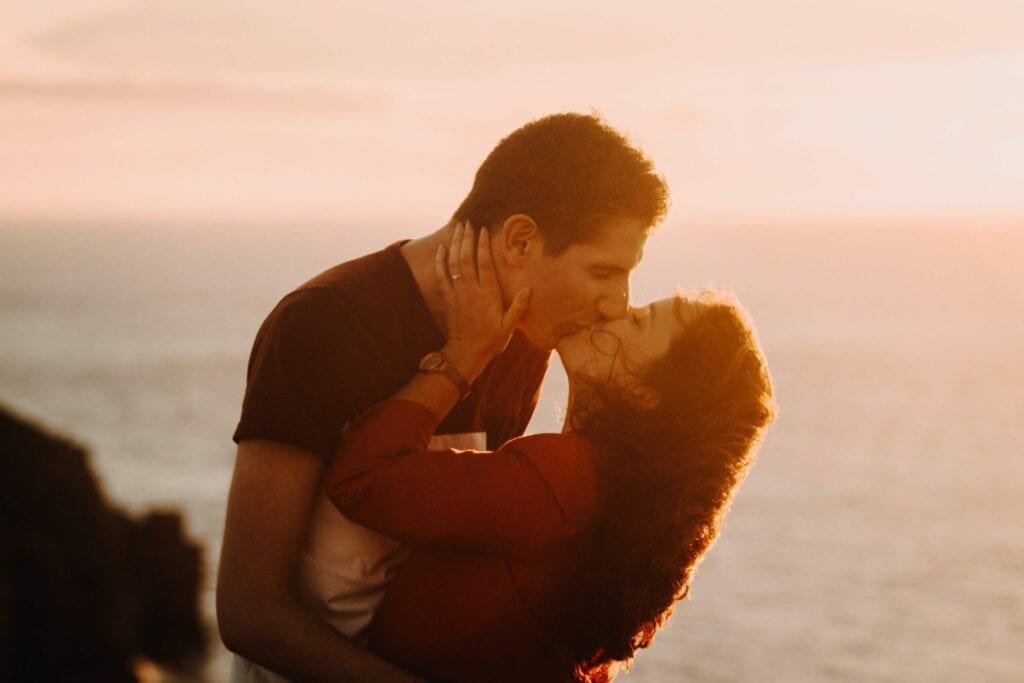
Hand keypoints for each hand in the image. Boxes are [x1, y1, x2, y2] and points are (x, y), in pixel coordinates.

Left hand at [435, 221, 530, 381]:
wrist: (466, 353)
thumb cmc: (490, 340)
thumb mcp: (509, 326)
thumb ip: (518, 306)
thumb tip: (529, 288)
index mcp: (488, 294)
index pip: (485, 264)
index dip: (483, 245)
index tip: (484, 230)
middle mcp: (472, 290)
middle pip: (467, 258)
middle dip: (467, 238)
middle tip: (469, 222)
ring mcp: (458, 293)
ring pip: (454, 263)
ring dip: (455, 244)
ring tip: (458, 228)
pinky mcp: (448, 298)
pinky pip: (442, 275)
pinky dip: (440, 261)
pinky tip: (441, 248)